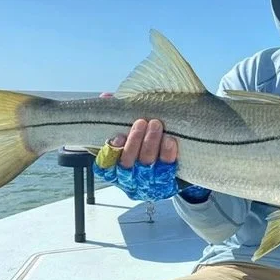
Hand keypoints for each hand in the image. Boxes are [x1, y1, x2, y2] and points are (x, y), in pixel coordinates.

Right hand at [93, 118, 209, 202]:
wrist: (174, 162)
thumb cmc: (143, 143)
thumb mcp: (128, 129)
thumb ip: (116, 114)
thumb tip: (106, 96)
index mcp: (113, 167)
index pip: (106, 163)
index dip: (111, 150)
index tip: (118, 135)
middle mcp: (127, 177)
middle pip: (128, 161)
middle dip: (135, 140)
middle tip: (142, 122)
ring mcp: (146, 182)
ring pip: (146, 164)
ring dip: (150, 143)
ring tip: (156, 125)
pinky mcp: (165, 183)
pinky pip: (166, 169)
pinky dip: (168, 154)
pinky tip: (170, 141)